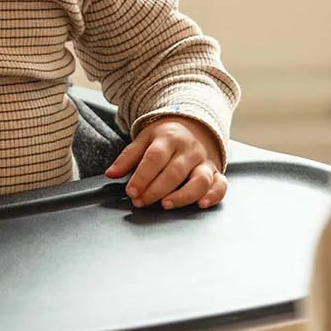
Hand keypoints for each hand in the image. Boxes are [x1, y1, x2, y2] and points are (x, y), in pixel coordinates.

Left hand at [104, 116, 226, 209]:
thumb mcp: (144, 140)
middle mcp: (189, 149)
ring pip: (199, 179)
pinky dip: (213, 196)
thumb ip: (128, 157)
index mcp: (168, 138)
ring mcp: (204, 161)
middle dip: (156, 190)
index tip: (130, 191)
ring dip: (183, 195)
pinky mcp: (216, 172)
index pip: (155, 157)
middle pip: (174, 171)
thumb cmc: (165, 137)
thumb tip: (110, 174)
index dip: (142, 176)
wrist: (194, 125)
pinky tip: (201, 204)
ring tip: (166, 205)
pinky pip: (220, 185)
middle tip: (141, 202)